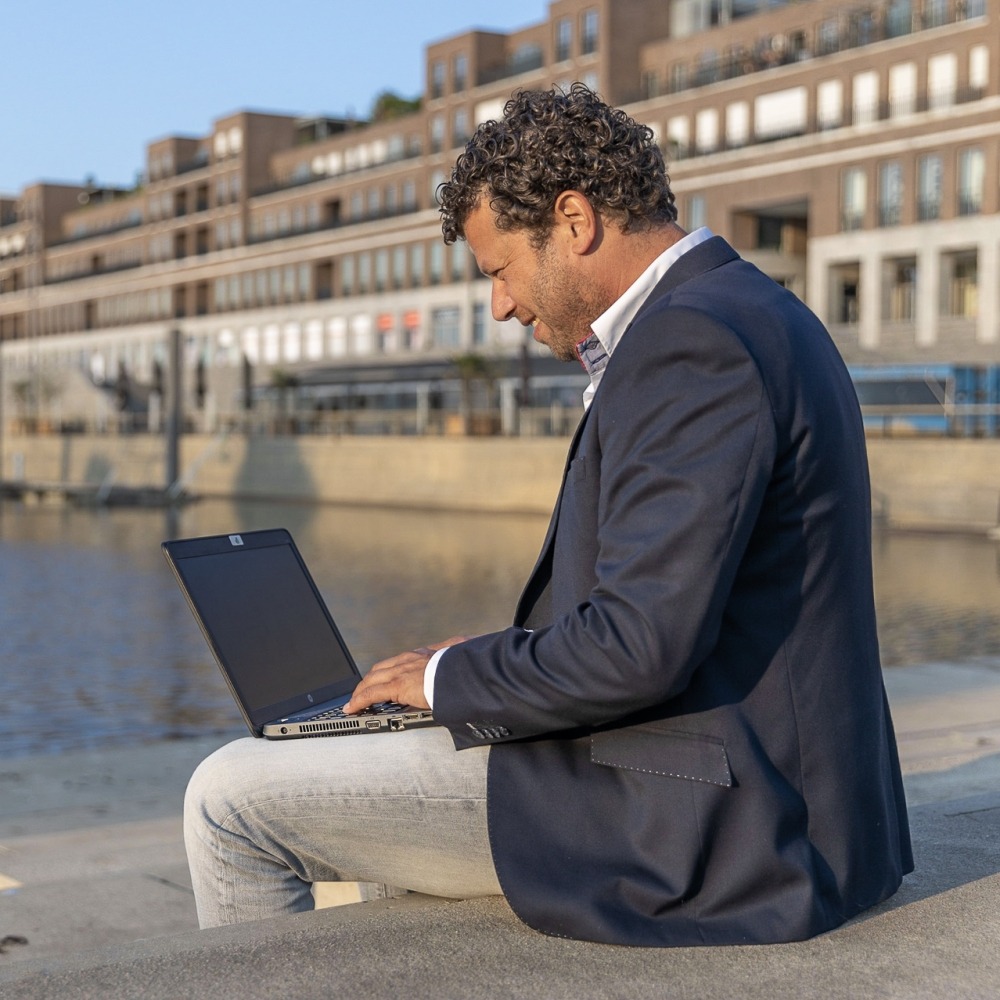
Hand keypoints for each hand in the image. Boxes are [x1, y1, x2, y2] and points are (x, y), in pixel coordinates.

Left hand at [343, 635, 474, 713]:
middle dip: (370, 680)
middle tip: (363, 691)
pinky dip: (359, 700)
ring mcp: (402, 670)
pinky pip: (371, 693)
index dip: (389, 669)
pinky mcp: (398, 685)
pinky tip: (352, 708)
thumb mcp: (462, 658)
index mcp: (426, 654)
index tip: (385, 676)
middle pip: (382, 668)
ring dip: (361, 690)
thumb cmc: (468, 666)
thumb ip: (459, 658)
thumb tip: (468, 650)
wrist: (466, 671)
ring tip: (354, 702)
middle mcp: (410, 658)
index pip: (400, 661)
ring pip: (372, 678)